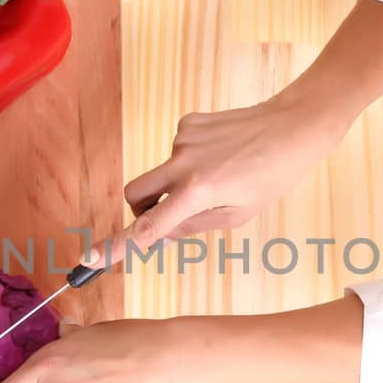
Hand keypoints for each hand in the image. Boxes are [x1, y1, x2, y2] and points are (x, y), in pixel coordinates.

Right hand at [81, 89, 348, 268]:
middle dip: (141, 209)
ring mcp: (183, 139)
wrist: (293, 126)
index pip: (147, 227)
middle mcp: (183, 163)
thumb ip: (193, 226)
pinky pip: (176, 151)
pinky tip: (221, 155)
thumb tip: (160, 230)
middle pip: (134, 195)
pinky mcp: (188, 122)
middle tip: (169, 215)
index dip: (116, 246)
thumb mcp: (238, 215)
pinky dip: (189, 160)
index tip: (90, 260)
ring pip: (159, 173)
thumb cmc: (272, 176)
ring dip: (176, 182)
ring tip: (220, 176)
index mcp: (198, 192)